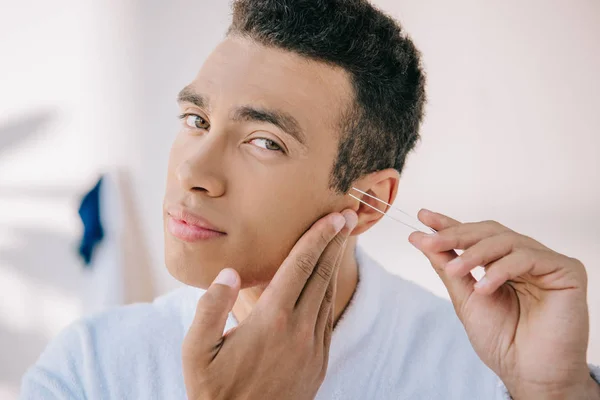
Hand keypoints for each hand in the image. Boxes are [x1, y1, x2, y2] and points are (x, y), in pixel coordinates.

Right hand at [182, 210, 357, 399]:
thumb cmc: (214, 391)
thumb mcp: (196, 351)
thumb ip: (210, 307)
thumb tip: (228, 272)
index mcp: (273, 320)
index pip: (301, 266)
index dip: (318, 237)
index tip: (332, 217)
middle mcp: (300, 329)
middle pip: (322, 274)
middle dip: (335, 241)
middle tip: (346, 216)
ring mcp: (313, 347)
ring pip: (328, 294)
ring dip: (335, 264)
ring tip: (340, 241)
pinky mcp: (319, 361)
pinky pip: (328, 318)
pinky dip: (330, 293)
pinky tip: (327, 283)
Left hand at [409, 209, 599, 399]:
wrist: (528, 373)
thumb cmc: (502, 340)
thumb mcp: (464, 297)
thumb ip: (446, 265)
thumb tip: (419, 237)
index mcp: (502, 263)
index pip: (474, 236)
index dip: (449, 225)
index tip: (422, 216)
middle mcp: (524, 258)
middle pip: (489, 232)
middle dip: (456, 235)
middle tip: (431, 241)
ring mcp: (545, 263)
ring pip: (506, 240)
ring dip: (474, 253)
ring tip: (455, 270)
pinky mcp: (566, 271)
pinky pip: (528, 257)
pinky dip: (501, 270)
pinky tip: (484, 287)